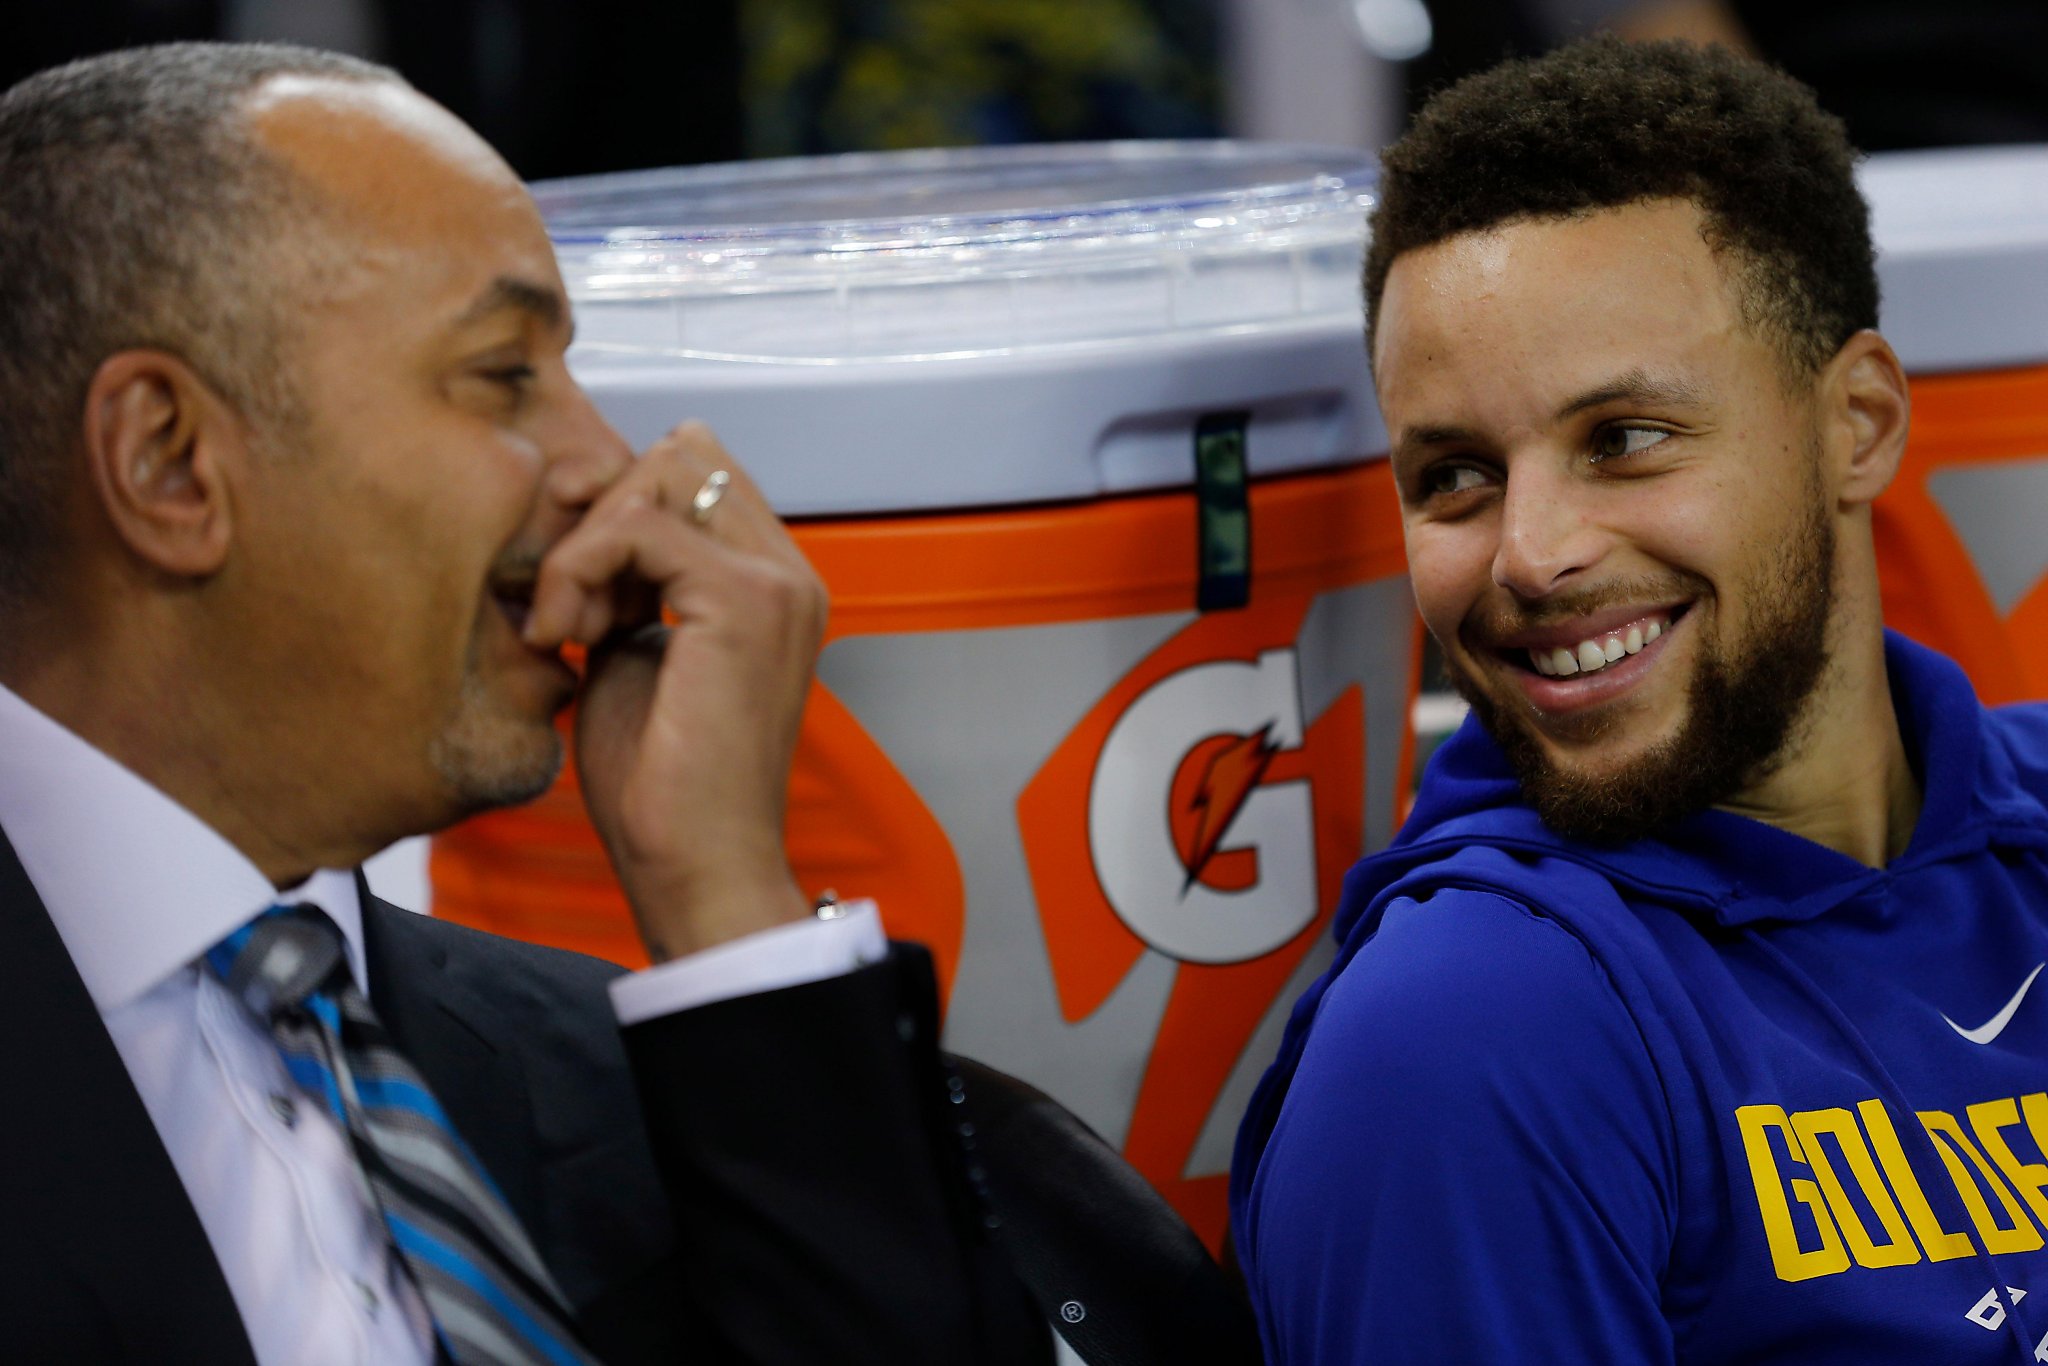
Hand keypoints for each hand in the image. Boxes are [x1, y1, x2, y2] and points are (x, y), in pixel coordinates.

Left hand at [523, 422, 822, 958]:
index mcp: (772, 583)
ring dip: (586, 541)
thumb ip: (625, 585)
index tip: (572, 593)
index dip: (615, 508)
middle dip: (599, 512)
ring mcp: (775, 581)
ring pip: (658, 473)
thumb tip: (579, 521)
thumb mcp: (632, 654)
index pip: (693, 471)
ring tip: (565, 627)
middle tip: (565, 607)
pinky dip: (579, 567)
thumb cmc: (664, 786)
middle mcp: (788, 572)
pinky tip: (564, 635)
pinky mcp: (743, 599)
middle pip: (680, 453)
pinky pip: (637, 526)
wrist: (696, 866)